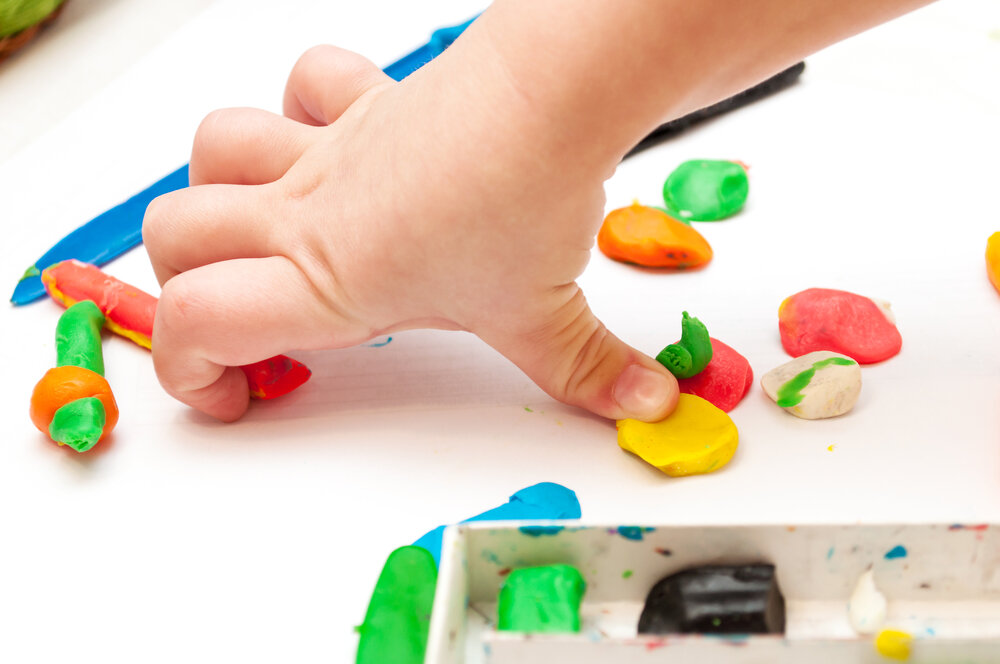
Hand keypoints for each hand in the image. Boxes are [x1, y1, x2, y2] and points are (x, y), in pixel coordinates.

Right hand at [143, 44, 677, 422]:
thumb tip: (643, 402)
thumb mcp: (546, 318)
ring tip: (267, 234)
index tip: (236, 400)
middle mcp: (308, 211)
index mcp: (328, 279)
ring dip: (220, 192)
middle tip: (243, 325)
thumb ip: (588, 371)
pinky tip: (335, 147)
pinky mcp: (364, 106)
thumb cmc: (522, 200)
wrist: (544, 97)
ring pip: (214, 149)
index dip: (187, 372)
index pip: (197, 321)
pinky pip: (304, 87)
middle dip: (180, 285)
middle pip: (173, 234)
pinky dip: (300, 113)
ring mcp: (329, 151)